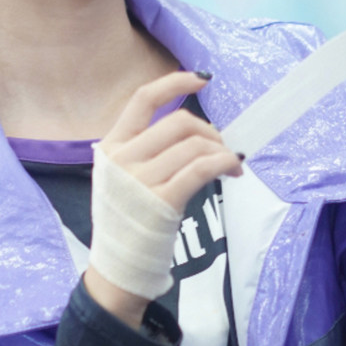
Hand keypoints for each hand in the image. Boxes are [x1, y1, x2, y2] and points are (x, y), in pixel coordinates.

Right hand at [99, 70, 242, 212]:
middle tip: (221, 148)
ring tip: (231, 165)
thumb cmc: (126, 218)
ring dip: (221, 151)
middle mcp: (123, 159)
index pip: (143, 99)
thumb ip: (145, 148)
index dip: (174, 83)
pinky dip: (224, 163)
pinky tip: (233, 169)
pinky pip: (201, 169)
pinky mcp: (162, 201)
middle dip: (209, 132)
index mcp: (112, 145)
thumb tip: (199, 131)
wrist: (118, 266)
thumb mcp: (120, 176)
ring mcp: (140, 181)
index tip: (202, 79)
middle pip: (179, 123)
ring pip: (194, 146)